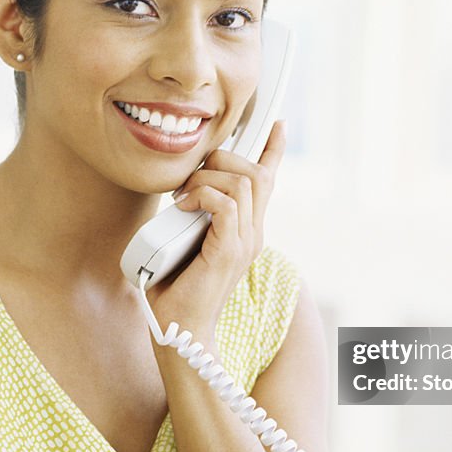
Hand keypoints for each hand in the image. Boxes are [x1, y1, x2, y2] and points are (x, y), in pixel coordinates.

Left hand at [147, 121, 285, 336]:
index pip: (268, 181)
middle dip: (223, 160)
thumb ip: (193, 213)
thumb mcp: (185, 237)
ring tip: (183, 196)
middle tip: (190, 178)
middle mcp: (254, 234)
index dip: (273, 149)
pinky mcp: (230, 252)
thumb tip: (183, 185)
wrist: (179, 328)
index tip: (276, 123)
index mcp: (247, 229)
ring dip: (207, 179)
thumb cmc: (175, 285)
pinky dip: (203, 196)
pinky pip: (227, 205)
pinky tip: (184, 206)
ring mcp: (246, 243)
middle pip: (257, 173)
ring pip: (243, 183)